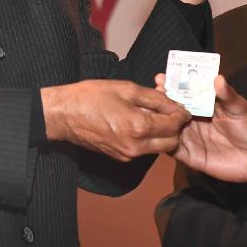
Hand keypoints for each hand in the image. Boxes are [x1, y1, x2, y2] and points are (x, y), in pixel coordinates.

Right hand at [41, 79, 189, 160]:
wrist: (64, 115)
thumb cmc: (92, 96)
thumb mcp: (125, 88)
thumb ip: (154, 97)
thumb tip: (173, 104)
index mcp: (139, 126)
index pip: (173, 124)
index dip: (182, 114)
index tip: (182, 105)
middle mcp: (137, 146)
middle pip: (171, 142)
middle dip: (176, 127)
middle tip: (171, 111)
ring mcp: (128, 155)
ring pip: (159, 148)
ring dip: (164, 134)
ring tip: (157, 115)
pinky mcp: (121, 158)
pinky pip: (144, 150)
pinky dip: (150, 138)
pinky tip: (142, 123)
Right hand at [154, 73, 246, 184]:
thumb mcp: (241, 109)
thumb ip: (228, 95)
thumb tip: (218, 78)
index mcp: (203, 105)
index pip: (183, 93)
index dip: (172, 85)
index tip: (161, 77)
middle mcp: (192, 120)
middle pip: (171, 110)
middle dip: (160, 101)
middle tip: (153, 93)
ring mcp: (189, 138)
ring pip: (167, 128)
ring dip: (158, 121)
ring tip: (150, 112)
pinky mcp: (190, 156)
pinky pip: (172, 149)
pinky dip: (163, 142)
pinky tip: (157, 135)